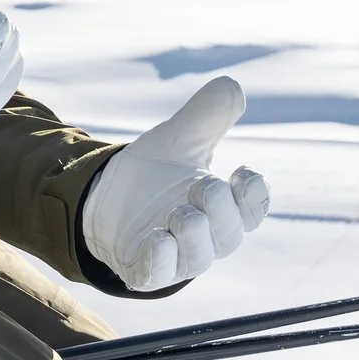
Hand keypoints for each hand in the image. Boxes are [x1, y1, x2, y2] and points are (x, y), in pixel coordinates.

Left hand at [81, 76, 270, 290]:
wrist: (105, 197)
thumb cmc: (154, 172)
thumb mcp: (178, 139)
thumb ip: (205, 115)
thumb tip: (231, 86)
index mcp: (225, 206)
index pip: (253, 207)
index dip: (254, 194)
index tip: (244, 172)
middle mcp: (208, 236)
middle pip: (229, 232)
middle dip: (219, 209)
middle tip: (203, 186)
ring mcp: (178, 257)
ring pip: (199, 256)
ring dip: (194, 234)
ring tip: (182, 214)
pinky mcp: (145, 270)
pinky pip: (157, 273)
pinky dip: (160, 260)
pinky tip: (157, 241)